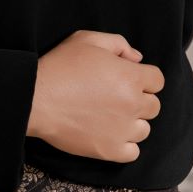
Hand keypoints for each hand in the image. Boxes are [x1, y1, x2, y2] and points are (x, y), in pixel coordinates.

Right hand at [27, 29, 163, 162]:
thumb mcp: (86, 39)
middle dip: (138, 99)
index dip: (142, 77)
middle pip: (153, 106)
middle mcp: (133, 104)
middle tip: (113, 96)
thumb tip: (138, 59)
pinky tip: (108, 134)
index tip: (126, 79)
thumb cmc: (60, 66)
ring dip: (131, 122)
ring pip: (144, 129)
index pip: (157, 80)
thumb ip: (118, 43)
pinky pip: (133, 152)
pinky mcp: (110, 150)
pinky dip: (124, 145)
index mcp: (131, 77)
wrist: (35, 98)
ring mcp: (123, 130)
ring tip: (108, 116)